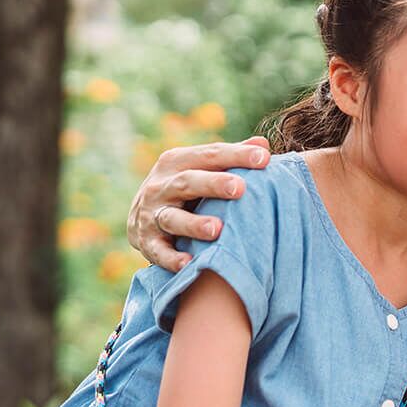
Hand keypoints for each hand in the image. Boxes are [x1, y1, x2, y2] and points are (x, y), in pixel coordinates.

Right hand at [127, 137, 269, 270]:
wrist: (141, 218)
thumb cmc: (187, 189)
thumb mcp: (202, 168)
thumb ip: (231, 158)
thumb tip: (262, 144)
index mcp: (177, 161)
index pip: (209, 154)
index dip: (236, 155)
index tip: (265, 158)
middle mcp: (161, 185)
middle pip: (188, 182)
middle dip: (213, 184)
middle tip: (239, 188)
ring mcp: (151, 214)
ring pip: (171, 218)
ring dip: (193, 224)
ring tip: (217, 229)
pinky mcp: (146, 242)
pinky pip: (158, 251)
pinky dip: (171, 258)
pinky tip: (188, 263)